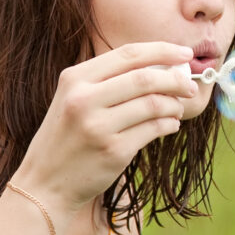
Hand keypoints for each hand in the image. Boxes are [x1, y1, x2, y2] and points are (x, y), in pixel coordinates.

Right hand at [12, 41, 195, 214]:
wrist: (44, 184)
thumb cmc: (66, 138)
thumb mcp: (73, 100)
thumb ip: (107, 81)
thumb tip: (161, 67)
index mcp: (75, 78)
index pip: (128, 54)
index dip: (162, 51)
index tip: (185, 54)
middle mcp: (84, 99)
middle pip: (145, 78)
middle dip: (175, 79)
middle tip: (190, 86)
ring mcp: (98, 126)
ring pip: (154, 104)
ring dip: (174, 105)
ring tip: (178, 108)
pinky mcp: (113, 151)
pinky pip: (153, 130)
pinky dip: (169, 125)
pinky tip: (170, 125)